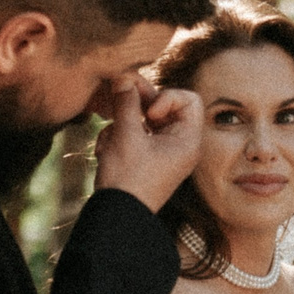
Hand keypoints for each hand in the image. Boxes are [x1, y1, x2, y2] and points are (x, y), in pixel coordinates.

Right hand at [93, 71, 202, 211]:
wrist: (115, 217)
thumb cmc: (127, 180)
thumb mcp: (126, 135)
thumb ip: (126, 102)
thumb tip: (124, 76)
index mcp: (188, 141)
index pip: (189, 99)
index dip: (167, 96)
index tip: (149, 113)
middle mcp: (179, 145)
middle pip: (163, 106)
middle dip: (137, 105)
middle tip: (117, 99)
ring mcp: (161, 152)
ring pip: (143, 119)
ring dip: (122, 123)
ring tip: (109, 140)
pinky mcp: (144, 158)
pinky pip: (134, 135)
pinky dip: (117, 138)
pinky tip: (104, 152)